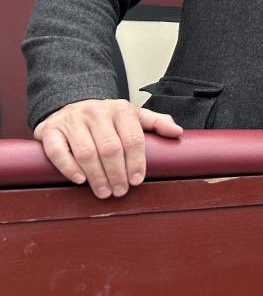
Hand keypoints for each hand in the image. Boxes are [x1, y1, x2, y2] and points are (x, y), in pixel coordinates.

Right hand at [33, 99, 182, 197]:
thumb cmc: (107, 118)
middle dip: (117, 174)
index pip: (133, 138)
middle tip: (120, 191)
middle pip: (110, 148)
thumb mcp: (133, 115)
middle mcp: (96, 112)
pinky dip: (68, 167)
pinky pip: (58, 151)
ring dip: (97, 176)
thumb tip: (178, 132)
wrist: (70, 104)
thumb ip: (156, 123)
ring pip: (86, 151)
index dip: (136, 162)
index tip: (137, 181)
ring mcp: (72, 120)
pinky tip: (79, 180)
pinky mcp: (50, 130)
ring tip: (104, 192)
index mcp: (120, 109)